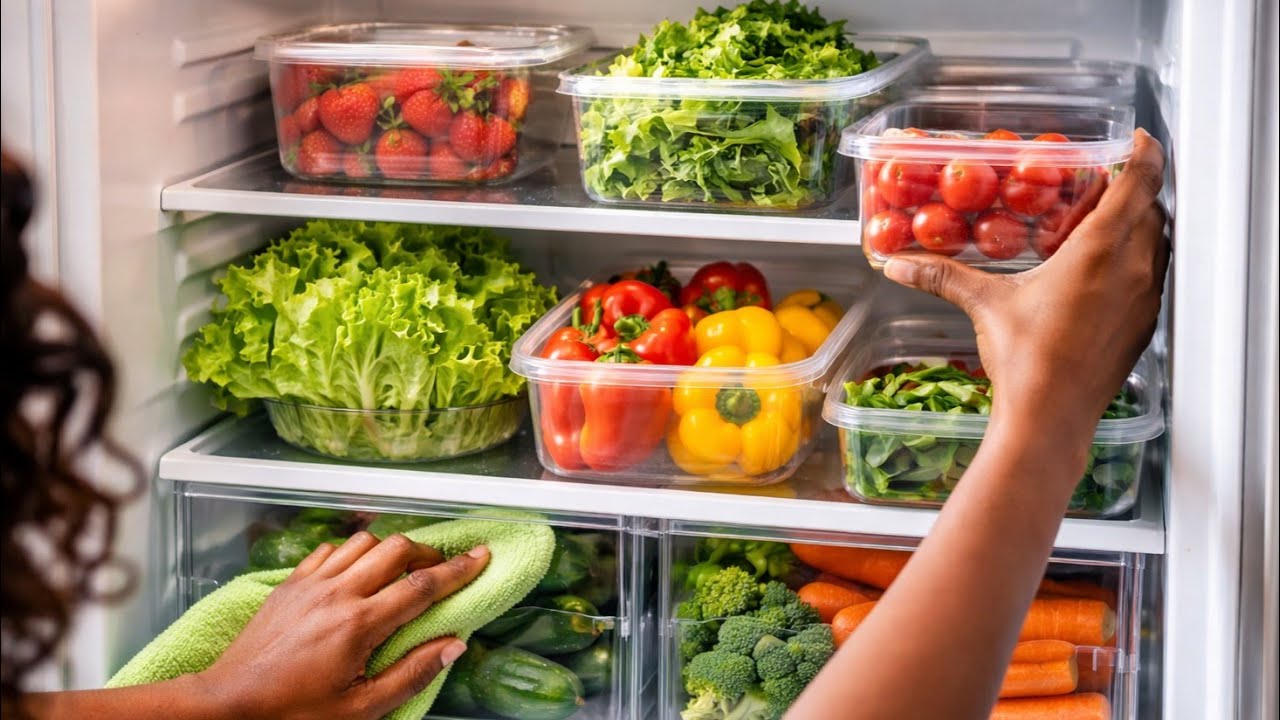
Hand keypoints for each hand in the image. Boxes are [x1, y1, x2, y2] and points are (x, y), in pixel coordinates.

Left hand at [194, 532, 489, 719]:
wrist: (226, 705)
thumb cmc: (291, 713)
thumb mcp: (360, 710)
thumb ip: (411, 674)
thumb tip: (453, 645)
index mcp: (359, 625)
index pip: (422, 586)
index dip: (459, 569)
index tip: (482, 556)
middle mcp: (337, 593)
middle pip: (396, 549)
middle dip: (428, 552)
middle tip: (443, 568)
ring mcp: (311, 583)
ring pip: (364, 541)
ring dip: (390, 549)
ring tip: (403, 569)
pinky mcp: (290, 583)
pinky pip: (330, 550)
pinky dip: (353, 552)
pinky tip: (357, 571)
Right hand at [883, 129, 1167, 443]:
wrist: (1051, 418)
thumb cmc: (1026, 359)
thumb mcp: (984, 306)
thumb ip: (944, 276)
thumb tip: (900, 264)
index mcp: (1099, 251)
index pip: (1140, 183)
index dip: (1145, 153)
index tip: (1139, 139)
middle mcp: (1133, 269)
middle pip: (1153, 209)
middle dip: (1137, 189)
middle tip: (1109, 181)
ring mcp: (1144, 299)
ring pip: (1157, 243)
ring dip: (1140, 225)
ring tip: (1107, 223)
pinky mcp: (1143, 326)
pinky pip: (1152, 277)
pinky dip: (1137, 262)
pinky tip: (1104, 275)